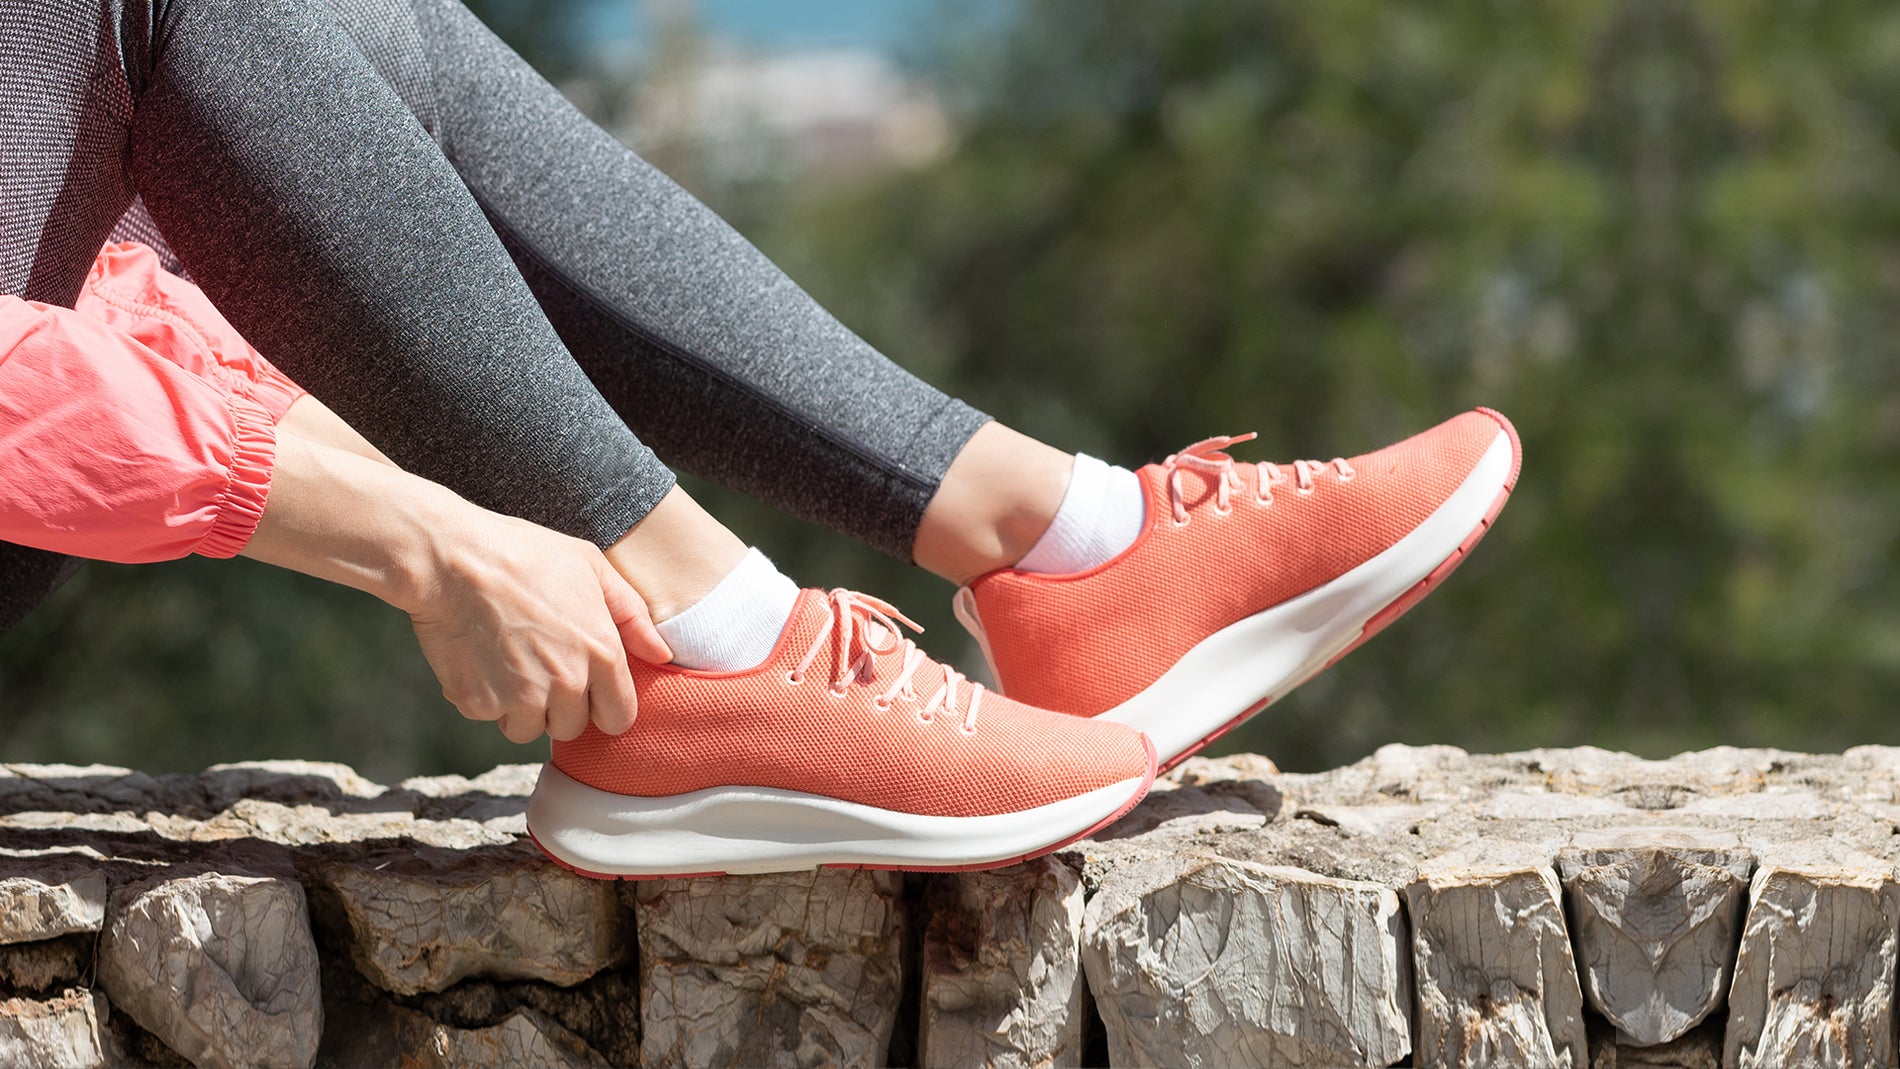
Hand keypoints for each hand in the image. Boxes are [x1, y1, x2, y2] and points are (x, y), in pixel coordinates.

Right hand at [241, 432, 671, 742]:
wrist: (451, 558)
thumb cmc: (524, 554)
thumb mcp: (591, 568)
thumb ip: (632, 617)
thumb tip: (662, 656)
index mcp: (601, 654)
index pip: (618, 719)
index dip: (604, 707)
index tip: (588, 690)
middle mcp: (567, 684)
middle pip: (573, 728)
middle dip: (560, 706)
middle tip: (539, 664)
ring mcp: (521, 698)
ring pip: (529, 729)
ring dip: (521, 707)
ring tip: (508, 659)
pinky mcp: (479, 704)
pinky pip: (490, 717)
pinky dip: (484, 697)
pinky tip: (480, 657)